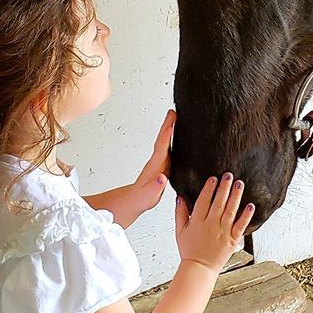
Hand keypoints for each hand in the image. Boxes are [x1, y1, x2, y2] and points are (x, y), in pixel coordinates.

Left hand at [84, 110, 174, 227]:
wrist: (134, 202)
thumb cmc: (141, 199)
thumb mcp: (149, 195)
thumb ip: (156, 187)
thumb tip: (162, 177)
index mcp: (155, 166)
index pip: (162, 146)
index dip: (167, 133)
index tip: (172, 120)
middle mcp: (157, 161)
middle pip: (163, 139)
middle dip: (168, 125)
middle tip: (173, 111)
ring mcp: (159, 162)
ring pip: (165, 142)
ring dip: (169, 130)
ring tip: (176, 119)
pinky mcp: (162, 166)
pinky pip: (168, 148)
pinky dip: (172, 140)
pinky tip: (177, 138)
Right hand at [174, 173, 254, 272]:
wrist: (199, 269)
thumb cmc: (189, 250)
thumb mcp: (179, 231)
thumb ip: (180, 213)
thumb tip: (180, 197)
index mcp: (197, 222)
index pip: (203, 201)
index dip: (209, 188)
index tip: (213, 178)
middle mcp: (211, 225)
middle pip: (218, 203)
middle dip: (224, 187)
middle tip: (229, 175)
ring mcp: (223, 232)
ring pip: (230, 211)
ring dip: (236, 196)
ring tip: (239, 183)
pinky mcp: (232, 240)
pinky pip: (240, 226)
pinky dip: (246, 216)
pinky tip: (250, 205)